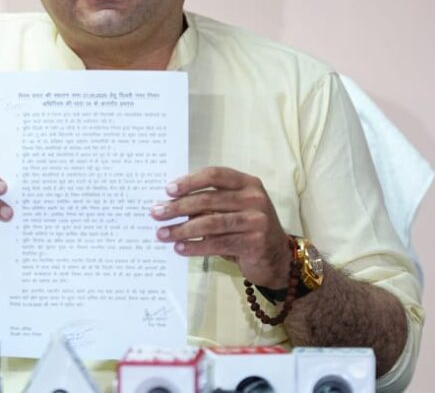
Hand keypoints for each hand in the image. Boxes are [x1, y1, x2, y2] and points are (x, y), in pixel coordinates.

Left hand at [151, 166, 290, 287]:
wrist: (278, 258)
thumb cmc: (248, 229)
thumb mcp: (234, 209)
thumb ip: (211, 203)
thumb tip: (171, 205)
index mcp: (248, 183)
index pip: (215, 175)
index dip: (190, 181)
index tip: (168, 190)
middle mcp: (254, 198)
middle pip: (208, 199)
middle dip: (178, 207)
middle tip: (156, 213)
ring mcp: (256, 220)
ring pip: (210, 223)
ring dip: (182, 229)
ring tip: (162, 234)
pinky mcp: (253, 243)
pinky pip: (217, 243)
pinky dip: (195, 246)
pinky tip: (180, 248)